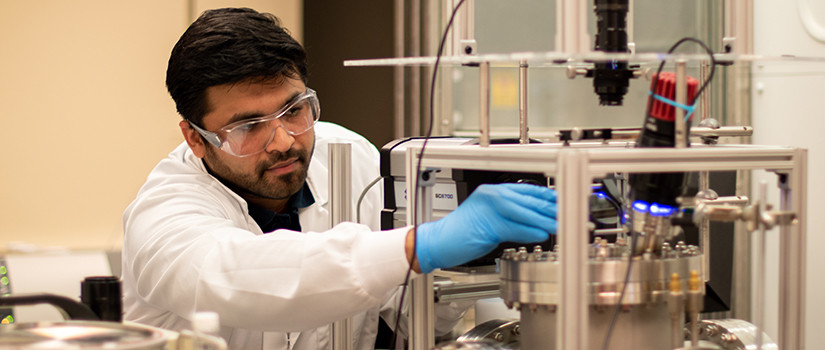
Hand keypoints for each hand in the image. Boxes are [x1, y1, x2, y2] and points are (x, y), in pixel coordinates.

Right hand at [414, 183, 556, 272]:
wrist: (437, 241)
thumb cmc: (461, 232)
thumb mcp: (490, 220)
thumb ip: (513, 218)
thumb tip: (538, 222)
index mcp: (493, 191)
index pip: (527, 191)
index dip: (548, 197)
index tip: (564, 202)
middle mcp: (491, 195)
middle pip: (529, 200)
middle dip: (551, 209)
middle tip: (570, 214)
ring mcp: (488, 209)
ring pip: (524, 213)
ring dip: (545, 221)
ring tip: (560, 226)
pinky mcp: (487, 225)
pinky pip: (514, 228)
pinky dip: (529, 232)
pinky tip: (541, 234)